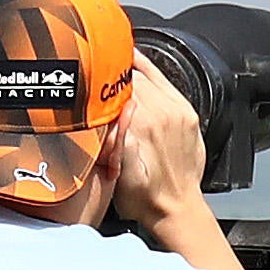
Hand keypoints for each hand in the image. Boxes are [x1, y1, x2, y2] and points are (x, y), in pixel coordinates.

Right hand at [101, 58, 207, 240]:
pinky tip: (135, 60)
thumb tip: (108, 114)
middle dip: (110, 75)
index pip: (115, 87)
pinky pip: (165, 81)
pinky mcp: (186, 112)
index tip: (83, 74)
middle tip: (90, 70)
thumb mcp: (120, 176)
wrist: (177, 209)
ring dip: (127, 71)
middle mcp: (162, 113)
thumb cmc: (145, 198)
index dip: (96, 79)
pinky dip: (149, 68)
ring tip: (107, 64)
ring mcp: (177, 111)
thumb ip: (115, 142)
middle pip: (130, 78)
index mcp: (143, 126)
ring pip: (147, 76)